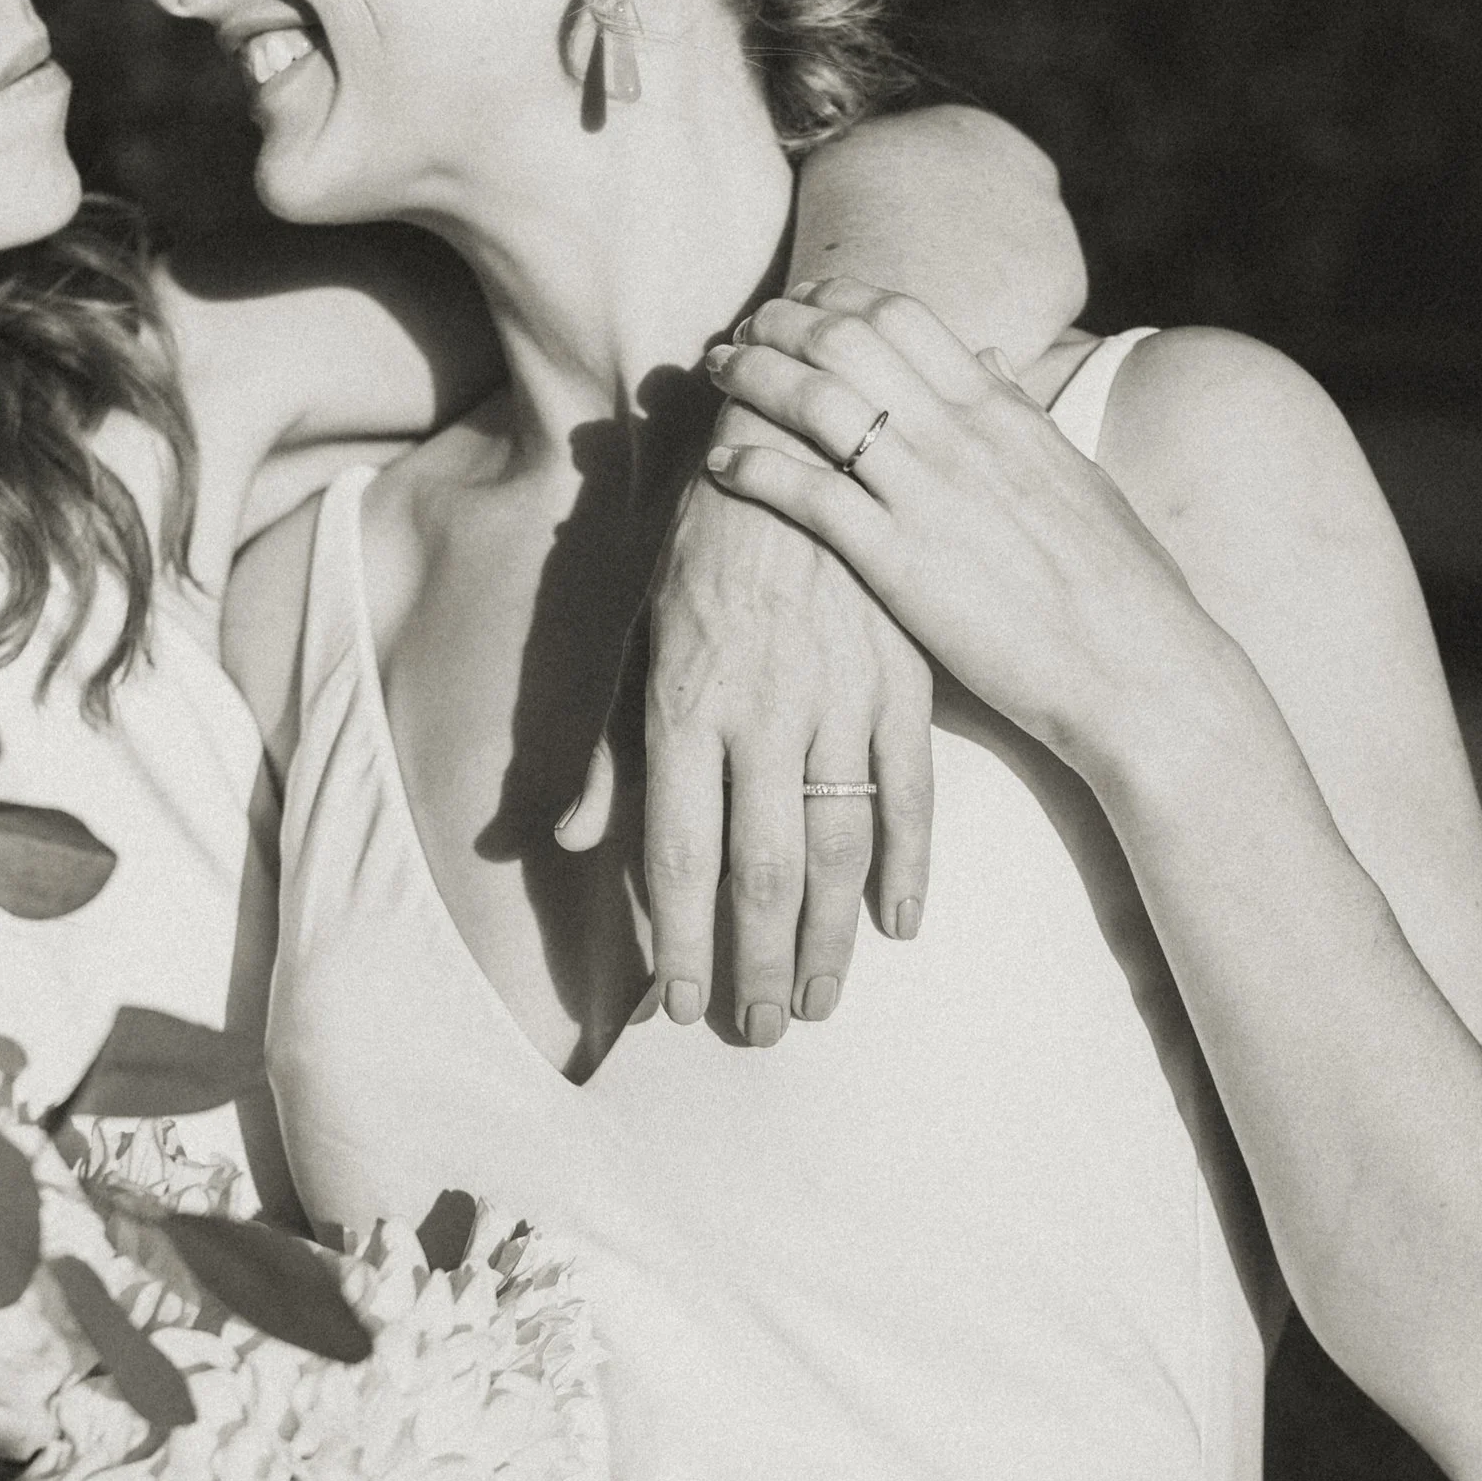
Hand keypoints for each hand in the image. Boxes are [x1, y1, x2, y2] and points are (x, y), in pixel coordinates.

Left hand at [557, 417, 935, 1044]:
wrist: (791, 445)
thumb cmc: (697, 548)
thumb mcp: (630, 637)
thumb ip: (606, 747)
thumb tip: (570, 841)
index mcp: (681, 709)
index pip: (678, 855)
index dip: (681, 941)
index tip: (682, 1009)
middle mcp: (759, 717)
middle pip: (761, 872)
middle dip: (757, 965)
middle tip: (758, 1035)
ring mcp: (838, 701)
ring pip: (837, 848)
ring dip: (828, 938)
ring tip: (818, 1004)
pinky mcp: (900, 682)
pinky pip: (912, 792)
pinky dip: (909, 864)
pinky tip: (898, 925)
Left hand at [702, 281, 1227, 777]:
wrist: (1138, 667)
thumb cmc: (1115, 583)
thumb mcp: (1072, 475)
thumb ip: (1020, 414)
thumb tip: (988, 357)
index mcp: (1001, 411)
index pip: (903, 316)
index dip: (836, 297)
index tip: (798, 301)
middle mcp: (961, 435)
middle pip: (846, 340)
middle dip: (779, 324)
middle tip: (738, 330)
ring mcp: (929, 495)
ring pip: (817, 401)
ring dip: (754, 377)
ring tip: (716, 376)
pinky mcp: (901, 562)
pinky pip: (809, 494)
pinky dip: (755, 468)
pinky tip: (719, 465)